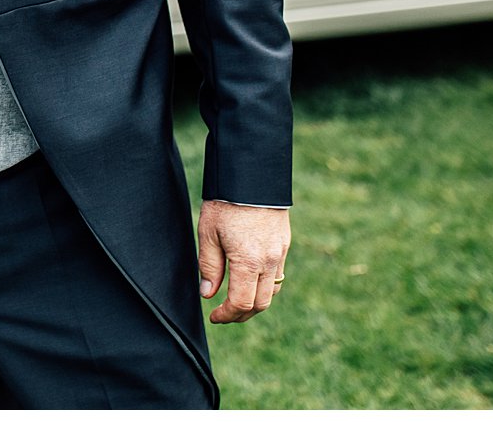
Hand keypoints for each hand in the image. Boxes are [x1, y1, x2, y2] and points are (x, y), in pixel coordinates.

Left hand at [196, 200, 290, 323]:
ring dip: (255, 302)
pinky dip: (265, 286)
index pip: (241, 303)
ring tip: (236, 300)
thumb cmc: (226, 202)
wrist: (252, 175)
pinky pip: (278, 275)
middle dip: (241, 314)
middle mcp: (269, 261)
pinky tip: (250, 280)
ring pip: (272, 292)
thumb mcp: (208, 233)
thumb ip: (209, 266)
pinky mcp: (284, 244)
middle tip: (224, 314)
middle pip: (260, 304)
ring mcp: (280, 253)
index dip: (227, 315)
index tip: (214, 317)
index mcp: (248, 261)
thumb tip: (208, 294)